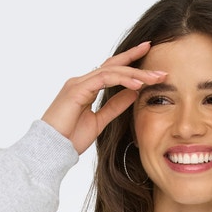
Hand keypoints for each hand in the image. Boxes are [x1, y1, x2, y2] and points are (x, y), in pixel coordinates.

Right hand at [41, 41, 166, 155]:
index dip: (131, 64)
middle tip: (160, 68)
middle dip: (137, 62)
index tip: (151, 64)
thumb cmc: (70, 139)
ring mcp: (78, 83)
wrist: (51, 149)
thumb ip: (115, 106)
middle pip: (114, 65)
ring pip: (112, 70)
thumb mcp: (99, 121)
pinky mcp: (77, 89)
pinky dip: (122, 80)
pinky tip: (138, 85)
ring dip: (135, 73)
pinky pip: (104, 79)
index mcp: (86, 88)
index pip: (112, 70)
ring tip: (154, 78)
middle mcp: (82, 81)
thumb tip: (134, 93)